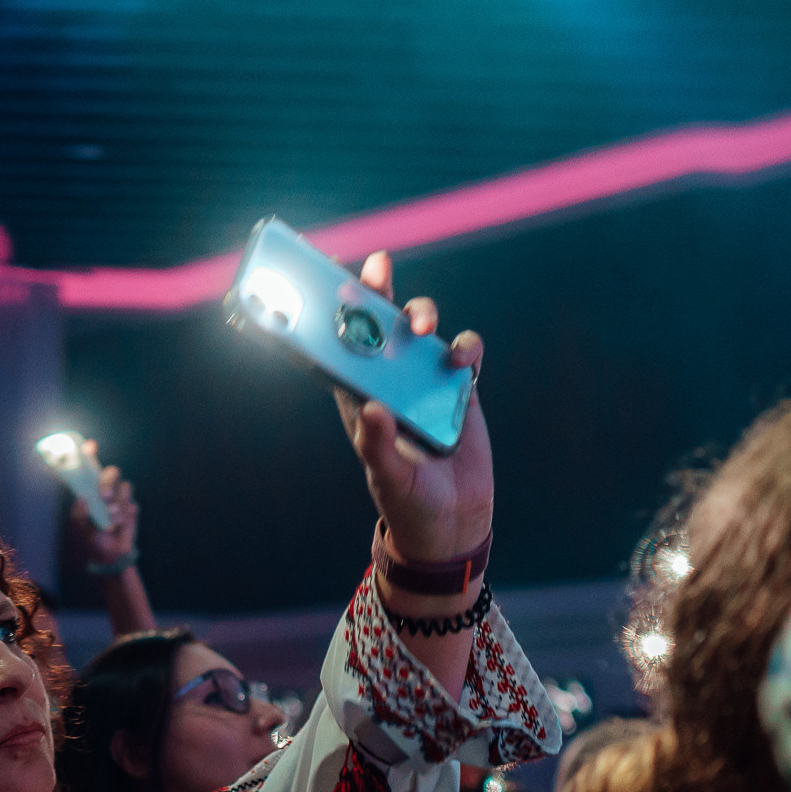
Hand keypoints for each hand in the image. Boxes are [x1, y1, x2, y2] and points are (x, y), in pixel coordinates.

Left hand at [73, 445, 139, 566]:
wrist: (107, 555)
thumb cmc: (90, 536)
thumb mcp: (81, 526)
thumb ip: (81, 513)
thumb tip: (82, 499)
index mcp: (90, 488)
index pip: (90, 465)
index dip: (90, 453)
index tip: (90, 446)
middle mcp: (105, 488)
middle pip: (112, 472)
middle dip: (108, 481)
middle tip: (103, 495)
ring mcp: (120, 498)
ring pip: (125, 487)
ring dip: (118, 501)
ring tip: (112, 516)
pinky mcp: (131, 509)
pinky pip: (132, 505)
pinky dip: (125, 515)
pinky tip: (119, 524)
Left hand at [333, 252, 492, 565]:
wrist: (454, 524)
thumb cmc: (407, 502)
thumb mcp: (386, 476)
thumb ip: (377, 443)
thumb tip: (373, 407)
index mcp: (359, 397)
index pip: (340, 346)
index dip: (333, 312)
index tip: (327, 277)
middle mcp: (390, 383)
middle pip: (380, 325)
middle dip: (377, 292)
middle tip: (377, 267)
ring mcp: (426, 381)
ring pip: (422, 329)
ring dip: (421, 314)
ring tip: (422, 326)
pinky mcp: (461, 389)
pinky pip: (463, 352)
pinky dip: (463, 346)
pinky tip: (459, 359)